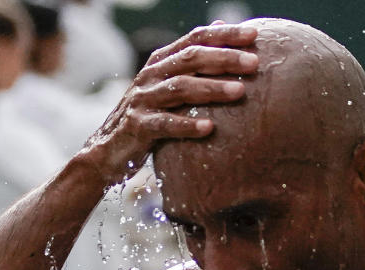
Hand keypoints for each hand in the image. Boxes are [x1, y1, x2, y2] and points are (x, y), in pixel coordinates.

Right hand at [82, 23, 259, 183]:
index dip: (224, 35)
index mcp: (162, 62)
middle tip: (254, 62)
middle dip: (224, 58)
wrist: (109, 149)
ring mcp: (143, 99)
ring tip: (240, 91)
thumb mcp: (168, 84)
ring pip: (180, 88)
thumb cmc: (150, 115)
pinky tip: (210, 128)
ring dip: (212, 88)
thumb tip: (220, 24)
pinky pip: (165, 124)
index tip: (255, 34)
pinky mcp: (138, 126)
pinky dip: (187, 125)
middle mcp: (151, 75)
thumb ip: (192, 60)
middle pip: (191, 59)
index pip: (195, 39)